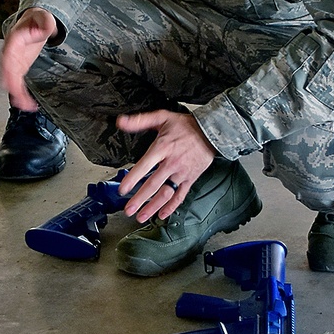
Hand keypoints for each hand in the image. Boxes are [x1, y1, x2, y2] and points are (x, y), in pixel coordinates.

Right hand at [0, 8, 58, 109]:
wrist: (34, 21)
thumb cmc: (36, 19)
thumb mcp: (43, 17)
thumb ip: (45, 22)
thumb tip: (47, 27)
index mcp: (14, 39)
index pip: (8, 52)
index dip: (7, 65)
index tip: (9, 76)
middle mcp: (10, 52)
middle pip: (6, 70)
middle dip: (11, 84)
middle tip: (18, 97)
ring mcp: (13, 61)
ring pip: (10, 79)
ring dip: (16, 93)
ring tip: (25, 105)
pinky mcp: (19, 68)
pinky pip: (17, 83)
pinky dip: (21, 94)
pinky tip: (27, 104)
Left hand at [116, 110, 217, 224]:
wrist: (211, 132)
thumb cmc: (186, 126)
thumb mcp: (162, 117)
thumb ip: (140, 121)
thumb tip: (122, 122)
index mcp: (162, 148)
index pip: (144, 166)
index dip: (132, 179)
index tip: (122, 189)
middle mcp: (172, 162)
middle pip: (153, 184)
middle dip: (139, 199)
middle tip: (128, 209)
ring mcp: (182, 172)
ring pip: (166, 193)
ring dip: (153, 207)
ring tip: (141, 216)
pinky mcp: (190, 179)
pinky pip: (180, 196)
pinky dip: (171, 207)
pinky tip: (162, 214)